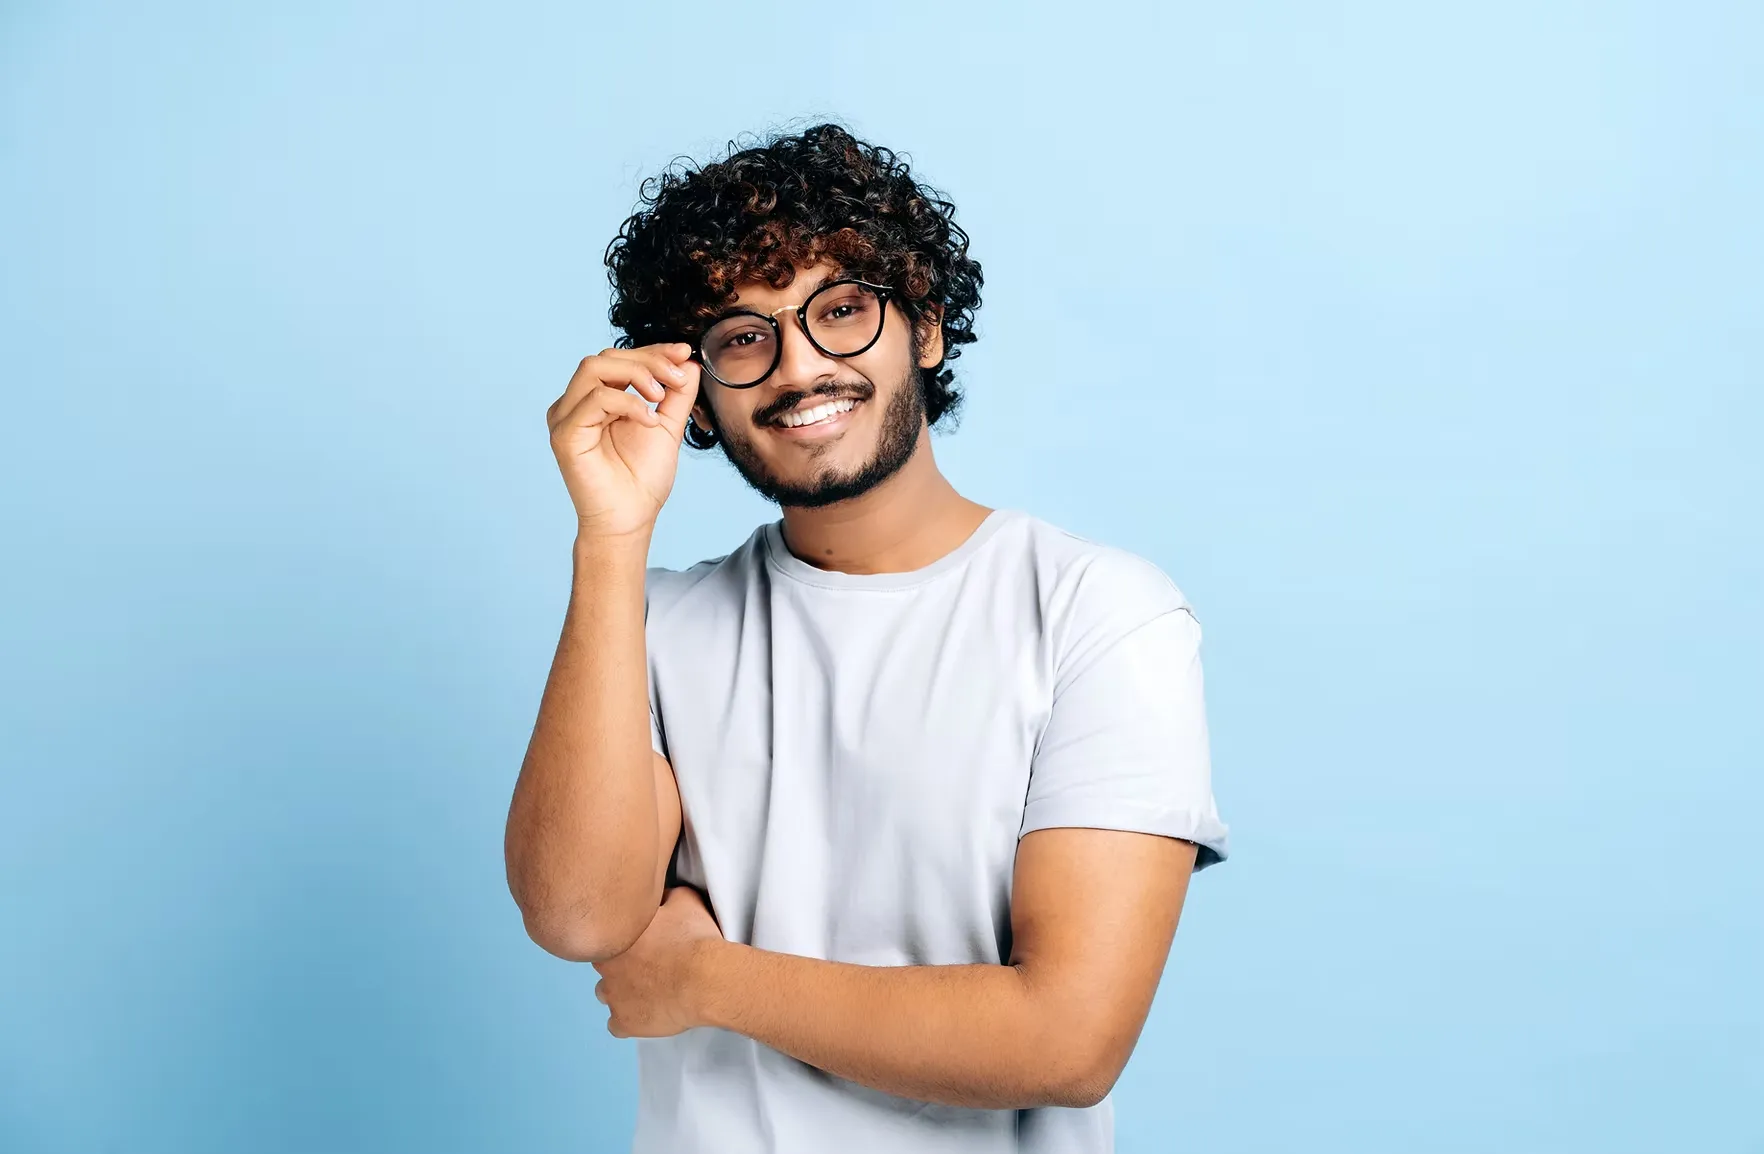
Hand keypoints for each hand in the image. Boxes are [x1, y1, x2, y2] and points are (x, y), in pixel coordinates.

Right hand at [547, 344, 701, 538]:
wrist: (631, 519)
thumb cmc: (642, 479)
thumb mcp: (667, 426)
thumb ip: (677, 394)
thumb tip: (688, 361)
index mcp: (594, 399)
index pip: (618, 359)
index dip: (652, 351)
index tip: (685, 353)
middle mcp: (575, 404)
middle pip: (606, 357)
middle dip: (648, 361)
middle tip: (678, 379)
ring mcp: (566, 417)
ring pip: (594, 368)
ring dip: (636, 375)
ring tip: (661, 398)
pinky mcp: (565, 434)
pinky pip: (595, 399)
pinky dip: (629, 403)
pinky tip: (650, 422)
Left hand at [592, 885, 724, 1037]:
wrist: (707, 979)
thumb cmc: (696, 939)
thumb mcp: (684, 899)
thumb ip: (662, 895)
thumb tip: (658, 895)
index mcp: (616, 935)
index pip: (607, 936)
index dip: (627, 939)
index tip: (645, 943)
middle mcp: (606, 966)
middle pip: (604, 965)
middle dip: (621, 964)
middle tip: (649, 964)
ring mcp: (613, 997)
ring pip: (606, 995)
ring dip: (622, 992)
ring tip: (649, 990)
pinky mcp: (625, 1023)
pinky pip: (617, 1025)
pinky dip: (630, 1020)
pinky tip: (648, 1012)